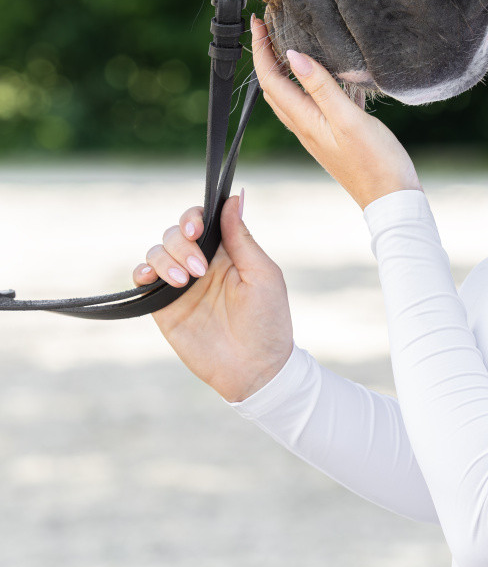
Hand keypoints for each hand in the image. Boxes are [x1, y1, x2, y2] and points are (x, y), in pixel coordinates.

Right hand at [133, 194, 293, 402]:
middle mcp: (200, 264)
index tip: (197, 230)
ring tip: (185, 282)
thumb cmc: (267, 321)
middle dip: (181, 244)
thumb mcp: (262, 274)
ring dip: (166, 259)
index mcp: (226, 252)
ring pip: (157, 252)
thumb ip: (241, 237)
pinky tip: (152, 279)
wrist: (255, 369)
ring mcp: (180, 285)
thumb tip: (234, 197)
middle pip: (175, 234)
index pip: (201, 221)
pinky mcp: (164, 307)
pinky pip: (143, 280)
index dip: (193, 218)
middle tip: (199, 270)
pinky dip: (141, 272)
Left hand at [250, 14, 420, 208]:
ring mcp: (316, 133)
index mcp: (305, 121)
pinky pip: (306, 105)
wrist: (391, 199)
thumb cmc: (376, 162)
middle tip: (268, 28)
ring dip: (281, 70)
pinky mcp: (330, 137)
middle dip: (265, 56)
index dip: (260, 50)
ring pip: (287, 97)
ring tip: (285, 44)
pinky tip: (317, 76)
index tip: (258, 22)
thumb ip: (321, 87)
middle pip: (272, 87)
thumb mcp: (349, 120)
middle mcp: (304, 128)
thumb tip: (293, 56)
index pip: (270, 80)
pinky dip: (301, 84)